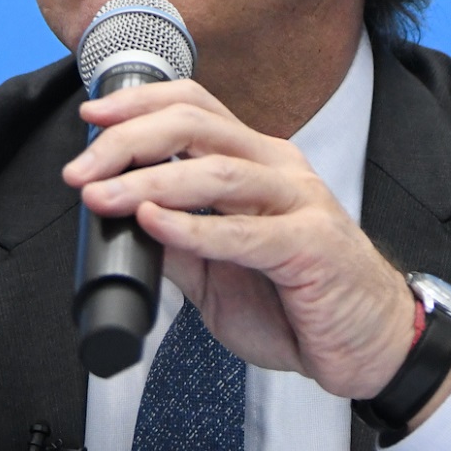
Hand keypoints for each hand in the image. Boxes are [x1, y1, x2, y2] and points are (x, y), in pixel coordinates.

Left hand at [66, 80, 450, 417]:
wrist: (368, 345)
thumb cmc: (300, 303)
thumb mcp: (221, 274)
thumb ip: (182, 246)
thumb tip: (126, 225)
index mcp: (256, 161)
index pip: (195, 107)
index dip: (140, 104)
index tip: (90, 118)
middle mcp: (277, 167)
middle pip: (197, 125)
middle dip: (129, 139)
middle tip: (82, 169)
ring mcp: (298, 200)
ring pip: (216, 169)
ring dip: (150, 180)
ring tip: (103, 196)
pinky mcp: (310, 244)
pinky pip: (244, 231)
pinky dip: (193, 226)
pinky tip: (156, 222)